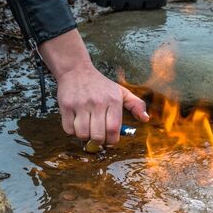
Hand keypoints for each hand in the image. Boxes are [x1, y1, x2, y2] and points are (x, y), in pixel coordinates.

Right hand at [38, 29, 148, 144]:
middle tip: (98, 137)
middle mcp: (97, 102)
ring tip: (87, 130)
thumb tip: (146, 119)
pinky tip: (77, 124)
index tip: (110, 140)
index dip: (112, 140)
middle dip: (99, 141)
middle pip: (98, 135)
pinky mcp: (66, 106)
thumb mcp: (121, 91)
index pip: (113, 129)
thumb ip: (136, 104)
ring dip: (85, 137)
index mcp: (113, 100)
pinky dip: (72, 132)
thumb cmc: (100, 85)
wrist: (76, 70)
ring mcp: (80, 104)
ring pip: (82, 134)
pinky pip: (68, 129)